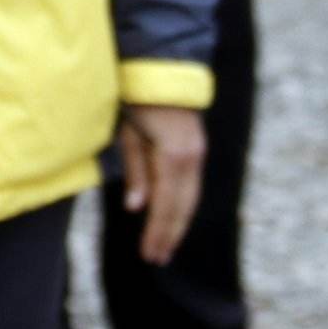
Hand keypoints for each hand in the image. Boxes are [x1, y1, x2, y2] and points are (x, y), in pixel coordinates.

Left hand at [116, 105, 205, 263]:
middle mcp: (191, 158)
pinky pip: (192, 186)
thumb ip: (136, 172)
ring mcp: (198, 154)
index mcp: (173, 156)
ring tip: (166, 247)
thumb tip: (136, 208)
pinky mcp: (197, 150)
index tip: (149, 254)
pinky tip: (174, 219)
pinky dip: (183, 206)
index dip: (157, 232)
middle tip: (158, 259)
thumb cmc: (136, 101)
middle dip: (170, 234)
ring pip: (191, 198)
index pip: (166, 205)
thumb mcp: (129, 136)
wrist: (162, 69)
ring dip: (178, 224)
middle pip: (183, 206)